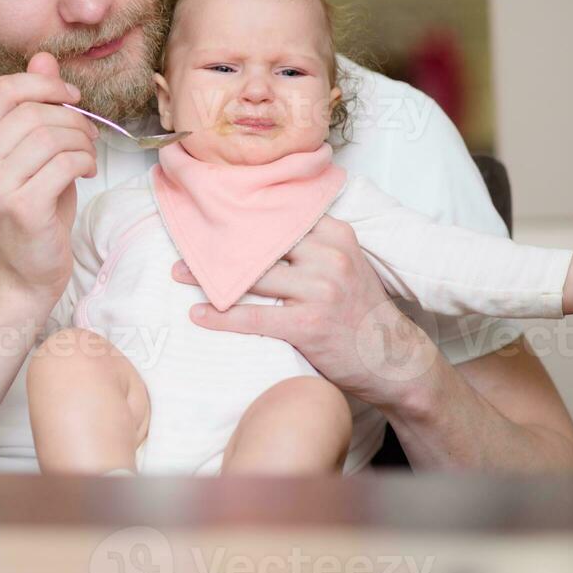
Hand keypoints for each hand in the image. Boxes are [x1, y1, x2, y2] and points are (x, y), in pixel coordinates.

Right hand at [0, 51, 97, 304]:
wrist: (26, 271)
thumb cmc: (34, 209)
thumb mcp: (34, 153)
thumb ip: (35, 106)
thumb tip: (42, 58)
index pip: (5, 90)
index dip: (45, 86)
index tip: (72, 98)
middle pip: (33, 112)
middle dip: (72, 118)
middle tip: (88, 135)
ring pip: (51, 136)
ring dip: (82, 140)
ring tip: (88, 155)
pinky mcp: (22, 208)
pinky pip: (64, 164)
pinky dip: (84, 162)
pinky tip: (85, 173)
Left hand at [188, 215, 437, 408]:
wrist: (395, 360)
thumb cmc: (360, 310)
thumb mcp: (346, 262)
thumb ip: (312, 243)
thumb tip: (262, 225)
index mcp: (336, 235)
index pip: (279, 216)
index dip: (241, 216)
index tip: (208, 213)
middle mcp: (328, 257)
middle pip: (260, 243)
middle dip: (218, 243)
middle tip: (182, 243)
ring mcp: (319, 291)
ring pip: (251, 277)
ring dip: (208, 276)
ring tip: (178, 274)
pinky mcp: (308, 325)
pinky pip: (253, 317)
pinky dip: (221, 316)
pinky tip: (198, 314)